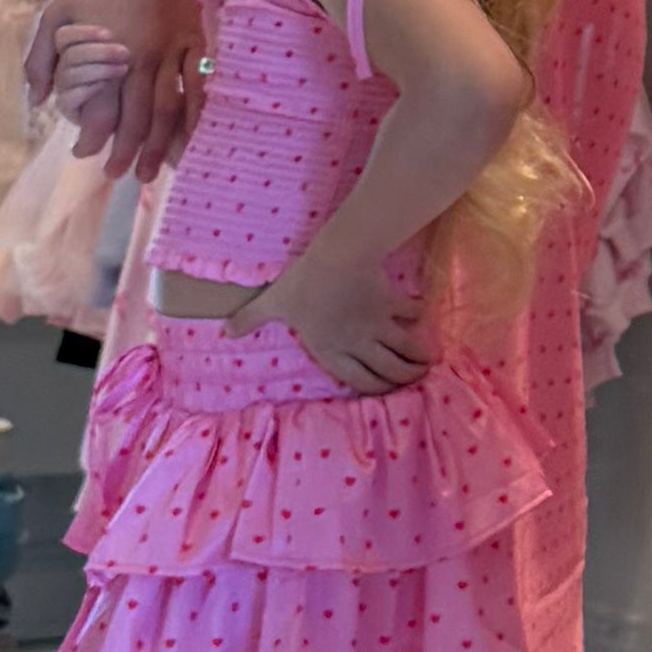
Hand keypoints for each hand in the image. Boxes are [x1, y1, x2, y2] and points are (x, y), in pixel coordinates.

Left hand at [25, 0, 208, 179]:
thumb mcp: (54, 13)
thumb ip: (40, 59)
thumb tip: (37, 101)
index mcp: (106, 55)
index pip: (101, 111)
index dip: (92, 139)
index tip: (83, 154)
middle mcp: (140, 60)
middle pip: (136, 120)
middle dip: (126, 153)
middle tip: (117, 174)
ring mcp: (171, 52)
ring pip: (167, 110)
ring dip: (159, 146)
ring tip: (150, 173)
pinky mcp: (194, 42)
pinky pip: (198, 85)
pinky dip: (197, 115)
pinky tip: (191, 139)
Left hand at [248, 237, 427, 392]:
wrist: (336, 260)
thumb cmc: (303, 285)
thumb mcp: (273, 303)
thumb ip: (251, 319)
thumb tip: (224, 331)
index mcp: (331, 350)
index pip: (359, 380)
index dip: (377, 389)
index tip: (389, 391)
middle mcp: (358, 344)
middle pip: (388, 370)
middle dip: (404, 378)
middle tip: (416, 379)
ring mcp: (377, 326)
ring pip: (403, 350)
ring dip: (416, 358)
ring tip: (427, 362)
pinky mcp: (390, 304)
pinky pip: (409, 313)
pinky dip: (417, 316)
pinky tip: (422, 317)